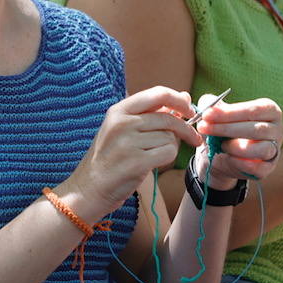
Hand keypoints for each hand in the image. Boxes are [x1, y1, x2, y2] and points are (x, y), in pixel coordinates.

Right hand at [65, 86, 199, 216]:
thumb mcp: (123, 129)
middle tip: (194, 139)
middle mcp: (122, 123)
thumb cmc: (109, 158)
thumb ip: (152, 113)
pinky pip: (168, 153)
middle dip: (186, 129)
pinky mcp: (135, 162)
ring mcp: (127, 142)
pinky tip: (153, 164)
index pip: (158, 94)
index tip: (190, 110)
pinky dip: (167, 159)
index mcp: (119, 110)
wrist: (88, 189)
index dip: (179, 100)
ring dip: (170, 148)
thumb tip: (185, 97)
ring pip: (170, 138)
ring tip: (153, 156)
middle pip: (168, 118)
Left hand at [194, 95, 282, 189]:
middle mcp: (277, 129)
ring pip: (262, 149)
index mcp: (269, 110)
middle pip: (257, 129)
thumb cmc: (222, 128)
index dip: (228, 113)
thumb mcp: (215, 113)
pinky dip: (240, 163)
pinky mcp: (268, 167)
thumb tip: (208, 106)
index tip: (206, 115)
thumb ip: (210, 105)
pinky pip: (258, 168)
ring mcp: (275, 149)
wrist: (221, 155)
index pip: (252, 110)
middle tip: (204, 128)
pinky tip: (228, 157)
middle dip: (226, 129)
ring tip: (221, 145)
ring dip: (236, 147)